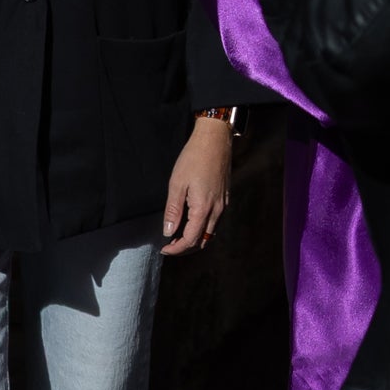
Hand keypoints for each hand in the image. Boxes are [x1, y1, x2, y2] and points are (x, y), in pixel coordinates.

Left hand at [161, 114, 234, 254]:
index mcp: (203, 209)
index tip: (164, 249)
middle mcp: (217, 210)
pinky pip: (216, 222)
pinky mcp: (225, 198)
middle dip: (186, 248)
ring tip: (178, 236)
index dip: (176, 249)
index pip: (190, 240)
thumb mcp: (177, 184)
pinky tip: (192, 223)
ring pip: (211, 233)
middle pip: (203, 241)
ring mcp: (223, 205)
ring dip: (196, 239)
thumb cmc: (194, 158)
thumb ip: (173, 210)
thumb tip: (168, 232)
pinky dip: (204, 229)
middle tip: (170, 245)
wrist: (215, 140)